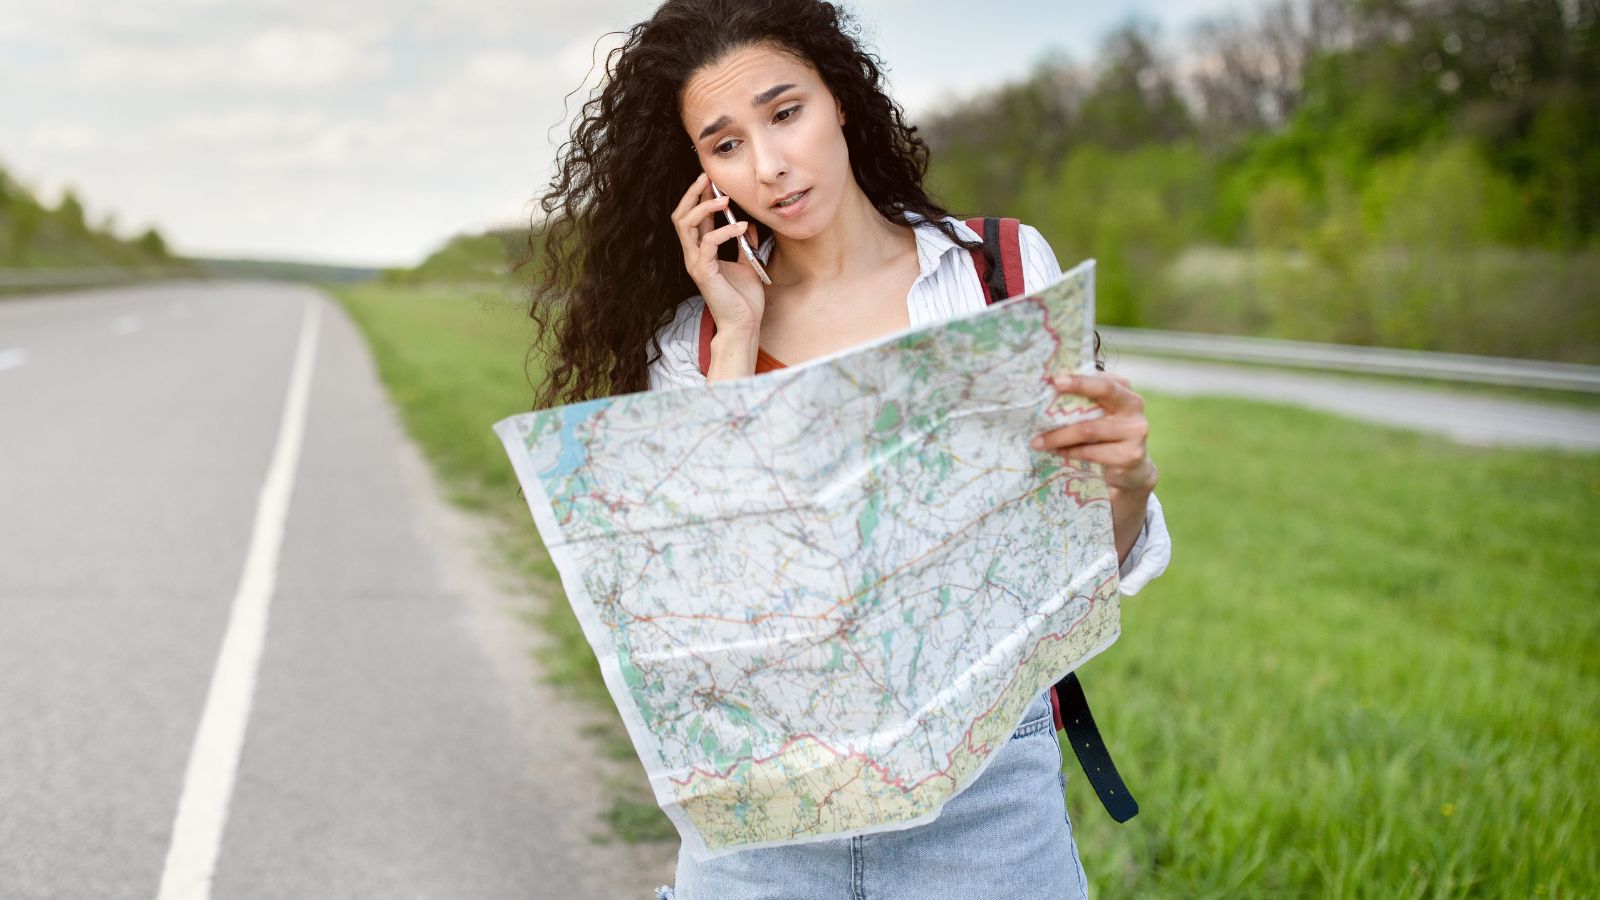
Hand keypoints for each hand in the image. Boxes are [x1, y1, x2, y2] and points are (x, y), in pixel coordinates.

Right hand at [671, 173, 765, 335]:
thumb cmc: (744, 299)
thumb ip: (744, 242)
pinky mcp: (703, 272)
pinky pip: (707, 243)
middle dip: (692, 194)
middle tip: (707, 178)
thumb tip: (747, 222)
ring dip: (704, 207)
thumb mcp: (747, 262)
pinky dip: (725, 231)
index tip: (712, 178)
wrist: (744, 324)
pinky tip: (742, 227)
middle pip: (681, 216)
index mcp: (702, 251)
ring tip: (725, 199)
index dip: (700, 196)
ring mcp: (695, 263)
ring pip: (686, 225)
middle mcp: (693, 255)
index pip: (694, 217)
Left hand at [1031, 373, 1157, 497]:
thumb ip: (1083, 401)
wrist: (1131, 469)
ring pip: (1089, 429)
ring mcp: (1135, 431)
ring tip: (1038, 441)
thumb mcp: (1099, 414)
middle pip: (1104, 392)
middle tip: (1046, 397)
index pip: (1102, 379)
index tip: (1055, 380)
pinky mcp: (1130, 455)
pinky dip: (1070, 452)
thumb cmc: (1106, 435)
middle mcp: (1134, 406)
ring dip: (1059, 436)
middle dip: (1074, 392)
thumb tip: (1048, 390)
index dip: (1080, 379)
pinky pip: (1092, 452)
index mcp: (1124, 390)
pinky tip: (1056, 453)